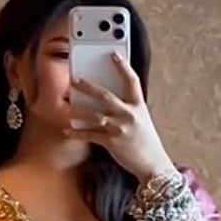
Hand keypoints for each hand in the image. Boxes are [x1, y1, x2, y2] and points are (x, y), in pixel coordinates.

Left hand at [66, 53, 176, 183]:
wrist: (153, 165)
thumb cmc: (146, 143)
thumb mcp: (142, 121)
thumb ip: (128, 109)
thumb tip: (108, 102)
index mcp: (138, 106)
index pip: (132, 80)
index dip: (123, 66)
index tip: (113, 55)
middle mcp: (129, 114)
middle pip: (105, 95)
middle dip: (88, 87)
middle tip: (74, 80)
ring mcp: (120, 128)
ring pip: (94, 116)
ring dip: (78, 112)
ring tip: (66, 108)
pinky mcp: (112, 142)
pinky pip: (90, 135)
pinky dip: (77, 133)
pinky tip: (68, 131)